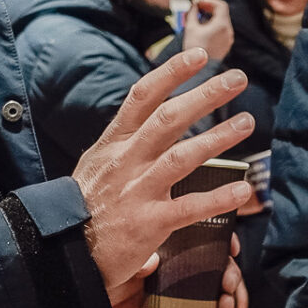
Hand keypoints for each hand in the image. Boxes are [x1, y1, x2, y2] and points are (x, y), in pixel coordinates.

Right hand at [73, 49, 252, 289]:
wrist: (60, 252)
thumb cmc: (84, 206)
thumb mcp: (96, 164)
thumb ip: (124, 143)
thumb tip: (150, 125)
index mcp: (114, 143)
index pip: (142, 97)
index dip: (171, 73)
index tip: (198, 55)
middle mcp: (126, 161)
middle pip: (169, 118)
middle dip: (205, 94)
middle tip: (237, 78)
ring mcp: (136, 191)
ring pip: (182, 156)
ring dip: (218, 137)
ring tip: (247, 123)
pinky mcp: (148, 223)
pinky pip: (189, 207)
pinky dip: (218, 198)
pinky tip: (242, 190)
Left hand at [105, 233, 249, 307]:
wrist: (87, 304)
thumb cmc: (104, 273)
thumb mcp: (124, 258)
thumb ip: (141, 258)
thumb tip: (155, 261)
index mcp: (170, 253)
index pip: (203, 245)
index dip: (222, 245)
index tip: (232, 247)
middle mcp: (177, 276)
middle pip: (215, 273)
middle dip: (229, 276)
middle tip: (228, 281)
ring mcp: (176, 300)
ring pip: (211, 300)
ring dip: (225, 301)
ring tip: (226, 305)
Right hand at [183, 0, 233, 61]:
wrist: (199, 70)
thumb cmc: (194, 49)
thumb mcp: (190, 27)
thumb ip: (192, 13)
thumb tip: (193, 5)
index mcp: (222, 25)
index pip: (220, 5)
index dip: (209, 1)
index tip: (198, 2)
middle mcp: (228, 31)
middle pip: (222, 13)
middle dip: (209, 8)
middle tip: (197, 8)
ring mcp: (228, 39)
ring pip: (221, 21)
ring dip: (210, 17)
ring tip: (197, 19)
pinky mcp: (225, 45)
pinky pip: (221, 30)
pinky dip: (213, 26)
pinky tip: (202, 29)